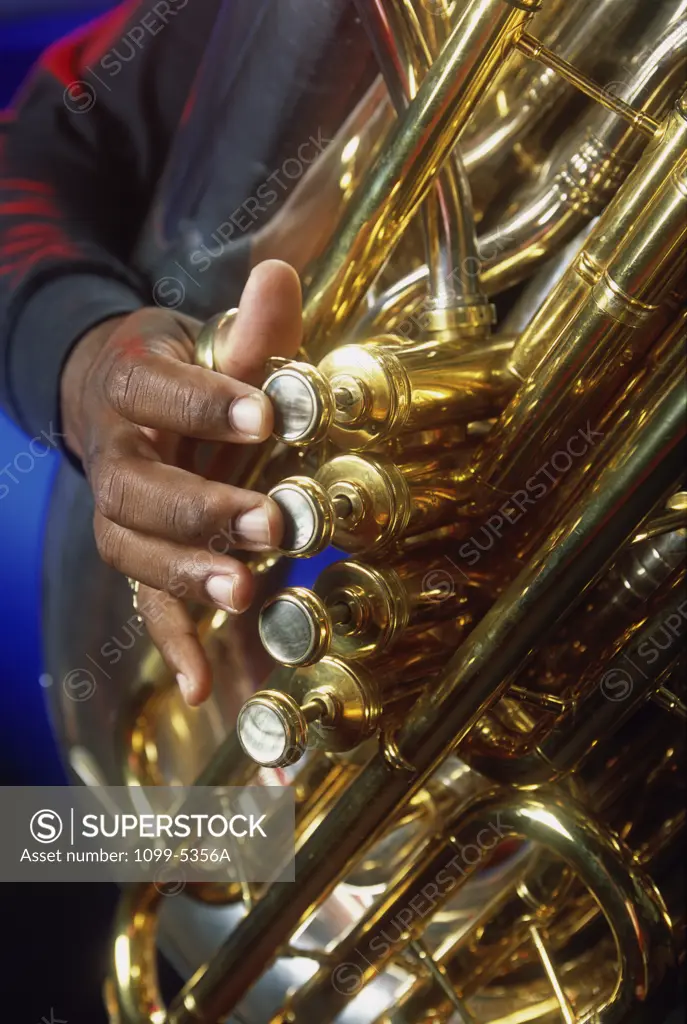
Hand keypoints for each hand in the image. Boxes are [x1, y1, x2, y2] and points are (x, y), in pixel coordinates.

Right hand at [60, 260, 301, 704]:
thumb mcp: (209, 340)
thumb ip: (250, 326)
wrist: (116, 403)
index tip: (263, 412)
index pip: (154, 388)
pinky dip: (175, 644)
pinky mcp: (140, 558)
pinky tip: (200, 685)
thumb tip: (278, 273)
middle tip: (266, 525)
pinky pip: (147, 604)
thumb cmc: (178, 372)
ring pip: (133, 552)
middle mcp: (115, 456)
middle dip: (200, 510)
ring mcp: (120, 515)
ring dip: (187, 576)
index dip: (201, 401)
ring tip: (243, 592)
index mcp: (130, 386)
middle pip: (137, 490)